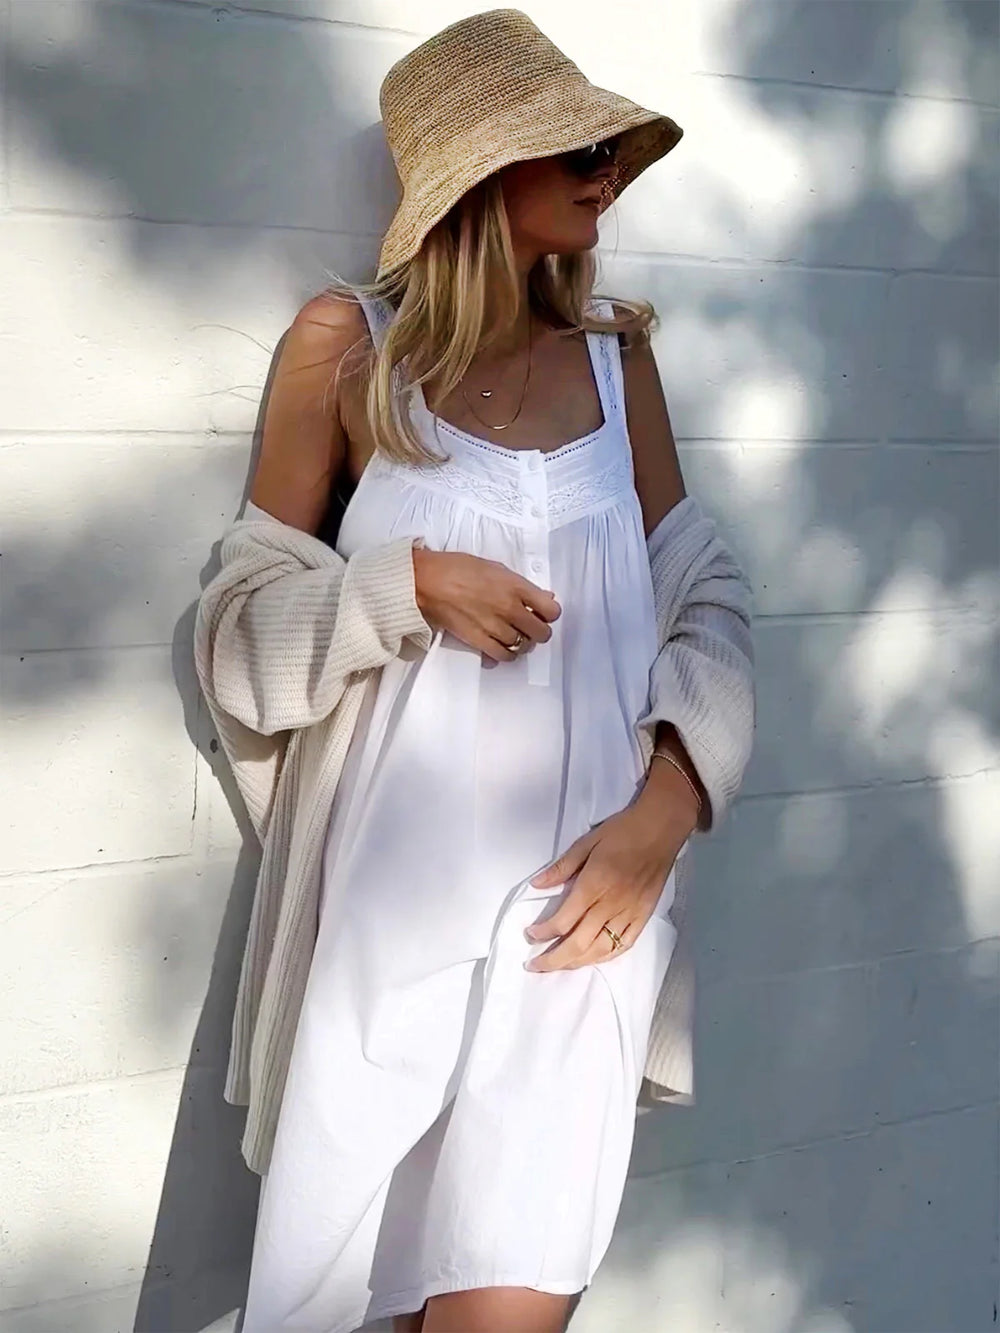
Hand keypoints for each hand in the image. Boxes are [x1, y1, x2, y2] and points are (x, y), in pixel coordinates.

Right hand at [412, 547, 560, 662]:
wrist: (427, 581)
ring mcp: (495, 626)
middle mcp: (509, 608)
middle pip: (541, 632)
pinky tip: (502, 647)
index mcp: (515, 586)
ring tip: (514, 636)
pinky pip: (503, 656)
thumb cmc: (456, 568)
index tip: (544, 613)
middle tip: (530, 627)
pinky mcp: (479, 640)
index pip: (551, 610)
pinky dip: (506, 655)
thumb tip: (543, 597)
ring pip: (523, 646)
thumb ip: (521, 585)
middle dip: (539, 631)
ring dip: (522, 643)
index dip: (550, 614)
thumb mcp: (495, 568)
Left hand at [523, 800, 689, 971]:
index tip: (530, 934)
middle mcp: (610, 905)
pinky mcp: (643, 917)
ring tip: (559, 965)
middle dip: (553, 959)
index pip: (564, 920)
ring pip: (600, 950)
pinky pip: (624, 945)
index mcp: (593, 885)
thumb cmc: (622, 832)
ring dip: (576, 963)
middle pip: (578, 943)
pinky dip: (605, 956)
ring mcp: (629, 914)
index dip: (543, 933)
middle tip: (535, 965)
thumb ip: (561, 867)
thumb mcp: (586, 842)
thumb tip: (536, 885)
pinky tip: (592, 958)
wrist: (660, 830)